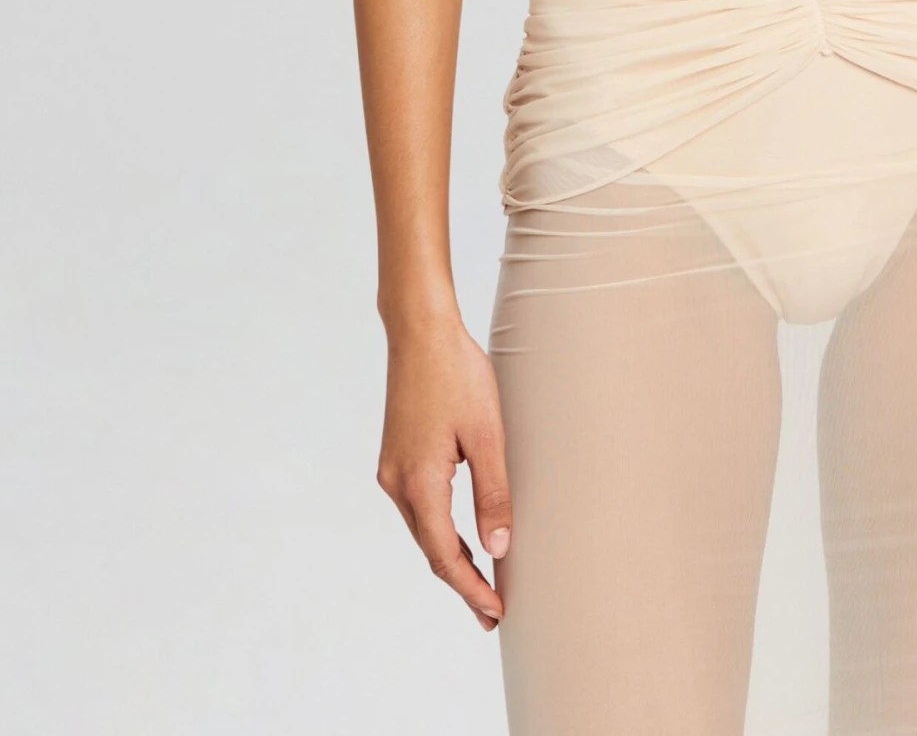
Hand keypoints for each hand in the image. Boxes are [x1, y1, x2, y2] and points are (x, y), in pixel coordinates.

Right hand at [376, 315, 511, 629]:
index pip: (446, 555)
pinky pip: (419, 508)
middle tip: (492, 612)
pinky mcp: (396, 456)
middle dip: (462, 582)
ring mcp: (392, 469)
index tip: (496, 612)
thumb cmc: (457, 374)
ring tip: (481, 582)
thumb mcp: (487, 434)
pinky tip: (461, 536)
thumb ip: (493, 493)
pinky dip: (440, 530)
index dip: (471, 588)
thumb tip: (498, 549)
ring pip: (423, 530)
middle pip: (431, 549)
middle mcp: (397, 483)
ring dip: (451, 557)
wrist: (419, 331)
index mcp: (420, 482)